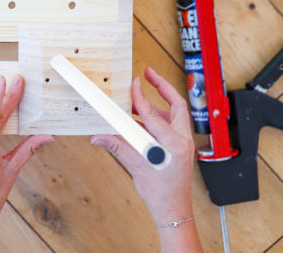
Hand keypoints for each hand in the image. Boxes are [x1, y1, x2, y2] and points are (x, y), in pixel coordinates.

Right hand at [91, 68, 200, 251]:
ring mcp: (184, 143)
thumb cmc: (159, 193)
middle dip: (163, 87)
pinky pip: (170, 124)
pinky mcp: (181, 146)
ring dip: (157, 103)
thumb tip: (98, 136)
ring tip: (138, 99)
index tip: (134, 83)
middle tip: (149, 73)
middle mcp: (183, 141)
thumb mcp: (136, 167)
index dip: (141, 98)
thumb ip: (117, 147)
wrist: (173, 210)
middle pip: (176, 104)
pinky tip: (140, 119)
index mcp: (173, 146)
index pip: (153, 115)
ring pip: (174, 113)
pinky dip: (156, 118)